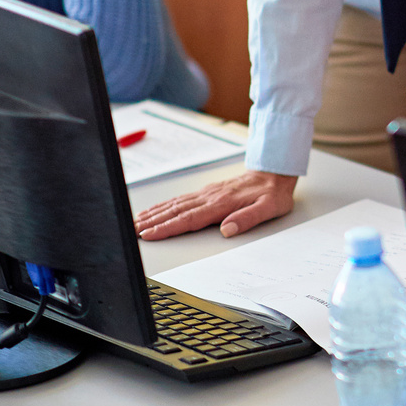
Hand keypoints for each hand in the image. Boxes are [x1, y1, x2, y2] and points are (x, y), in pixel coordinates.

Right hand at [134, 168, 296, 239]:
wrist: (274, 171)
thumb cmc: (272, 193)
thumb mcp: (269, 209)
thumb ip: (248, 218)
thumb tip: (227, 229)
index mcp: (222, 204)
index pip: (189, 219)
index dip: (167, 228)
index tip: (149, 234)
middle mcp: (210, 197)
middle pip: (175, 211)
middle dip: (152, 222)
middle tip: (131, 231)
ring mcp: (206, 194)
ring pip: (175, 204)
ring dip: (154, 214)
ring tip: (135, 222)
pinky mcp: (207, 192)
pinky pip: (180, 200)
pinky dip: (164, 206)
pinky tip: (154, 210)